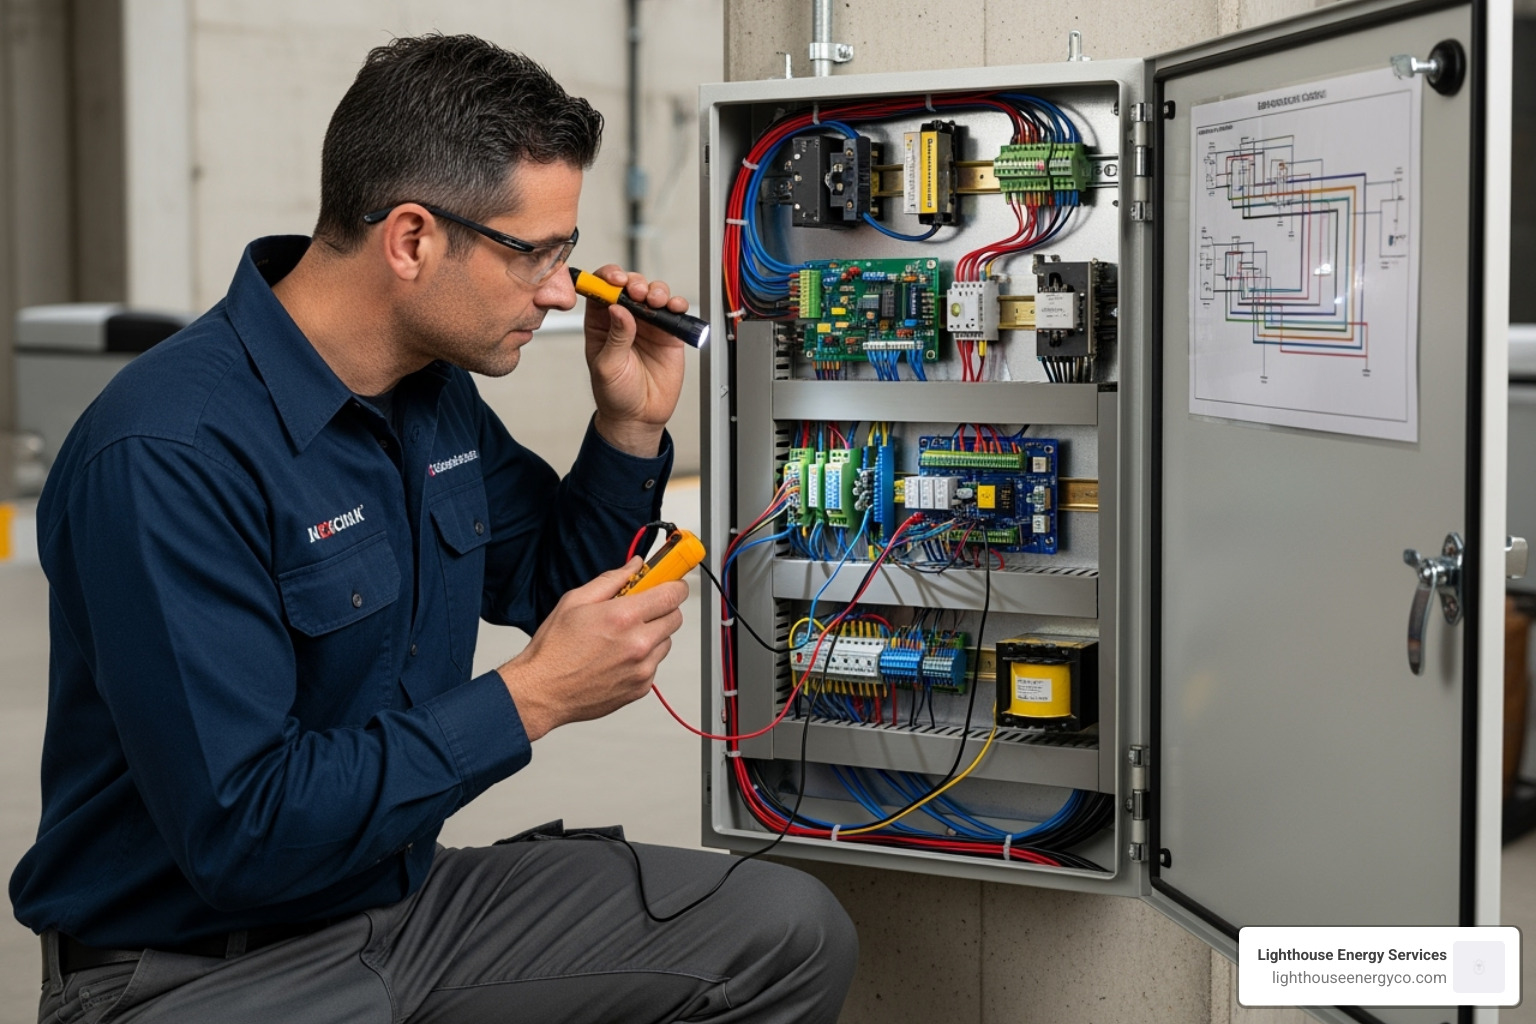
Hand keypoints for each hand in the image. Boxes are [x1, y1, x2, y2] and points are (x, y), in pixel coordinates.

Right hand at [497, 559, 687, 740]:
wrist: (543, 692)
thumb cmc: (554, 650)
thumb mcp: (576, 601)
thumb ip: (611, 579)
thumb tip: (635, 566)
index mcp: (623, 617)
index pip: (672, 594)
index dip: (674, 585)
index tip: (670, 583)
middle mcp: (638, 644)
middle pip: (675, 617)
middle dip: (663, 609)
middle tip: (642, 609)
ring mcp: (642, 668)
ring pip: (666, 642)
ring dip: (653, 635)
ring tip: (623, 636)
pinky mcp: (641, 687)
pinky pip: (655, 664)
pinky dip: (643, 658)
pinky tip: (618, 656)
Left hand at [581, 265, 688, 456]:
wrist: (638, 417)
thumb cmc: (615, 394)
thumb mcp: (608, 365)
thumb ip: (615, 336)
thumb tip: (618, 308)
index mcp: (601, 323)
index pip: (601, 289)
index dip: (607, 278)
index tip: (614, 279)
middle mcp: (625, 319)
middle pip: (629, 285)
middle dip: (634, 282)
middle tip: (637, 292)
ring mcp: (648, 325)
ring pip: (653, 293)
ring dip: (656, 290)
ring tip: (655, 301)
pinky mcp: (668, 334)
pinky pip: (674, 312)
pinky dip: (677, 304)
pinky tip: (674, 308)